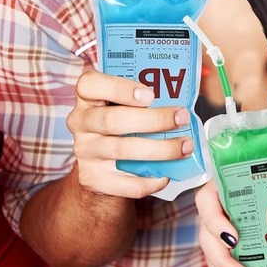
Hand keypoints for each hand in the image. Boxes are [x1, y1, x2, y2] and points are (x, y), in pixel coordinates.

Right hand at [67, 70, 194, 197]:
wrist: (101, 166)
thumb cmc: (121, 125)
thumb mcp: (123, 104)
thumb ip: (143, 96)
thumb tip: (183, 91)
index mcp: (87, 97)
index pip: (90, 84)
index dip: (119, 88)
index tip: (150, 94)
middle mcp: (80, 122)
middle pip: (112, 120)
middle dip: (153, 120)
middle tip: (182, 118)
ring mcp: (85, 152)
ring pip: (123, 150)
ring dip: (160, 149)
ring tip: (185, 147)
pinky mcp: (93, 179)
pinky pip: (126, 182)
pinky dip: (151, 180)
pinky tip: (167, 174)